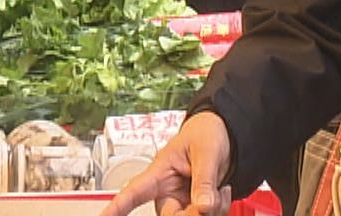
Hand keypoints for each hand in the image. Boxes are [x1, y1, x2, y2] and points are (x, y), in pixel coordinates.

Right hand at [99, 112, 233, 215]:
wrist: (224, 133)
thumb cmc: (206, 133)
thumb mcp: (206, 152)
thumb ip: (204, 180)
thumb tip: (204, 207)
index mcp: (159, 172)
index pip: (134, 191)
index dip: (117, 207)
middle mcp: (166, 191)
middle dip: (194, 213)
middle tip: (210, 200)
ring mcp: (181, 201)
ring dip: (211, 211)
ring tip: (218, 189)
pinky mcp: (195, 208)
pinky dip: (218, 211)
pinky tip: (220, 194)